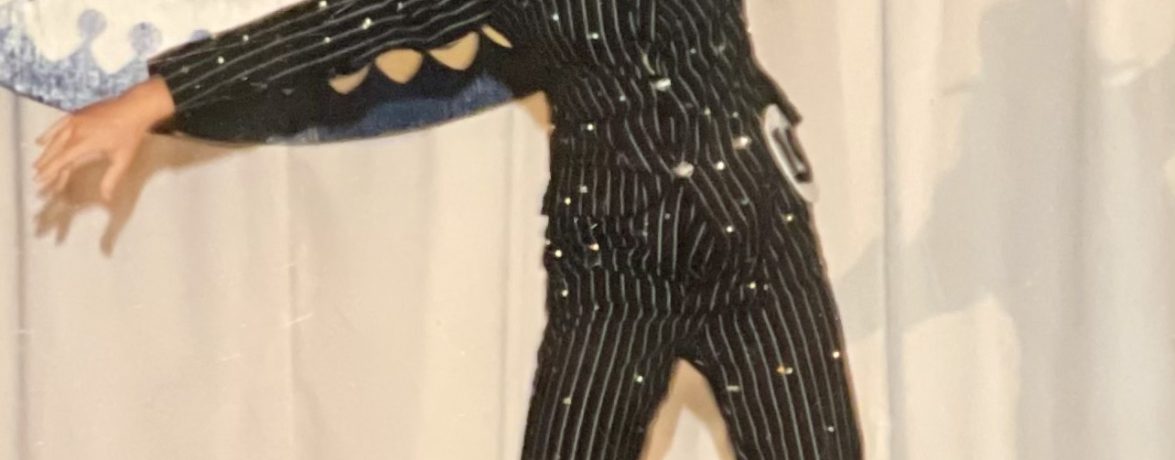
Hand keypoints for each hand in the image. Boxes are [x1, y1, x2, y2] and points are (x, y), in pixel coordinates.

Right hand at [33, 77, 175, 201]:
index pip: (63, 161)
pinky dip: (48, 134)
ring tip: (38, 166)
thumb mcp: (122, 159)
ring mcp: (74, 121)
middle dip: (46, 166)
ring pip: (54, 140)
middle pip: (55, 152)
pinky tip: (41, 142)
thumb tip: (106, 197)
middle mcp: (76, 131)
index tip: (41, 182)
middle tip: (38, 179)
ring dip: (45, 154)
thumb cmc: (130, 134)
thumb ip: (111, 178)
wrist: (134, 108)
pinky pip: (57, 125)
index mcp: (85, 143)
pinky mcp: (76, 114)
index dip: (51, 172)